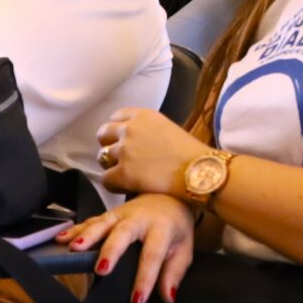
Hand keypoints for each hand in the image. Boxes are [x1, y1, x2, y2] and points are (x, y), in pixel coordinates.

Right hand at [63, 194, 197, 302]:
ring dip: (87, 236)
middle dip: (111, 251)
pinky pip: (90, 221)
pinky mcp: (108, 214)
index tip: (137, 299)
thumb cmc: (175, 226)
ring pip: (102, 224)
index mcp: (162, 228)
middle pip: (123, 234)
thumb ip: (174, 273)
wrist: (168, 196)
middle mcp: (139, 219)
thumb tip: (167, 296)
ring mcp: (121, 214)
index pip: (153, 255)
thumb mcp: (184, 249)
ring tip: (74, 248)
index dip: (145, 278)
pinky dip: (75, 230)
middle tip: (101, 269)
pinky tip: (61, 238)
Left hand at [95, 105, 209, 197]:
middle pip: (103, 134)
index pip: (116, 117)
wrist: (200, 170)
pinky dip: (113, 184)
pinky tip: (124, 187)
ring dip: (111, 165)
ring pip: (101, 157)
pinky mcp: (123, 173)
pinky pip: (105, 179)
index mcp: (142, 115)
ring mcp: (124, 150)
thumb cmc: (192, 153)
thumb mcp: (168, 128)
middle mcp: (129, 129)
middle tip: (118, 157)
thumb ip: (148, 130)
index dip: (116, 130)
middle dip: (108, 145)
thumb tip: (137, 140)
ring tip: (124, 173)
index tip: (121, 140)